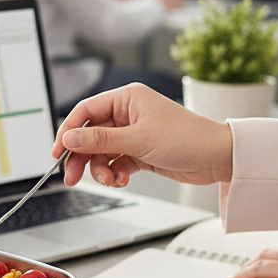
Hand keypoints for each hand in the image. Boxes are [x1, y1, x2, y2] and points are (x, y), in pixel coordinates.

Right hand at [52, 83, 233, 187]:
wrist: (218, 158)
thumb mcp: (138, 140)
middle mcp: (128, 113)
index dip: (68, 132)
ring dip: (100, 169)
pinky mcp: (139, 151)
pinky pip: (115, 162)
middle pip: (90, 135)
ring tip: (109, 179)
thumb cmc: (188, 138)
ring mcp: (133, 133)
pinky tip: (121, 179)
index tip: (58, 152)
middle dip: (82, 157)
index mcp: (126, 98)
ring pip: (101, 152)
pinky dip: (114, 173)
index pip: (85, 112)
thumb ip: (100, 140)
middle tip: (72, 177)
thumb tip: (69, 138)